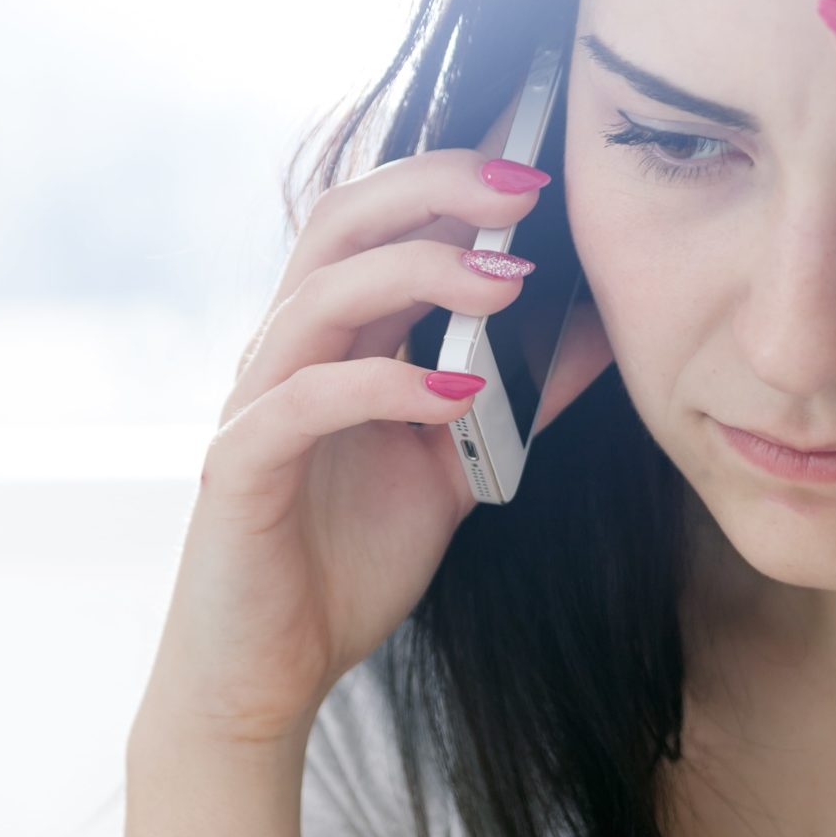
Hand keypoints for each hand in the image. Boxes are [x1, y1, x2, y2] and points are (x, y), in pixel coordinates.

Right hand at [140, 107, 614, 754]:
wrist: (266, 673)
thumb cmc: (345, 564)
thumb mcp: (456, 470)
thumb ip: (514, 402)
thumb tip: (596, 334)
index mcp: (331, 339)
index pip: (378, 220)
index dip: (448, 176)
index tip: (537, 163)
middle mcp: (284, 350)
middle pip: (341, 221)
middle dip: (434, 190)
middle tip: (525, 189)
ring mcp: (255, 402)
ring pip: (322, 294)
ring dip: (420, 273)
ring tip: (509, 283)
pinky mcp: (240, 465)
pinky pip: (306, 399)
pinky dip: (385, 385)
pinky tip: (459, 393)